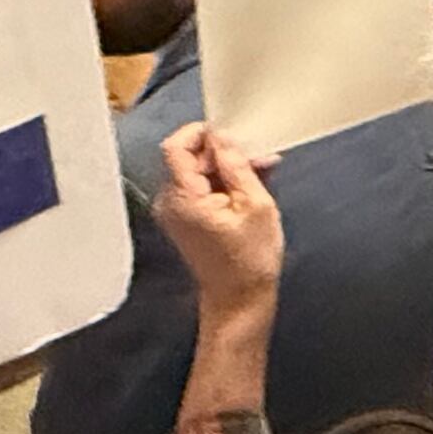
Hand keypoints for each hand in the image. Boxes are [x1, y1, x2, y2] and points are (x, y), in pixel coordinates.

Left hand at [152, 124, 284, 323]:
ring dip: (228, 168)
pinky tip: (251, 187)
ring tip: (262, 174)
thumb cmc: (249, 261)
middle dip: (223, 152)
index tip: (230, 133)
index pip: (176, 146)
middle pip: (189, 158)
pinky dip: (223, 183)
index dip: (202, 133)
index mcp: (184, 198)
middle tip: (258, 157)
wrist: (239, 300)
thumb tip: (224, 138)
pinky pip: (200, 188)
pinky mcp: (184, 218)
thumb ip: (237, 166)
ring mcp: (175, 211)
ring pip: (197, 172)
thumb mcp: (256, 205)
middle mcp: (170, 202)